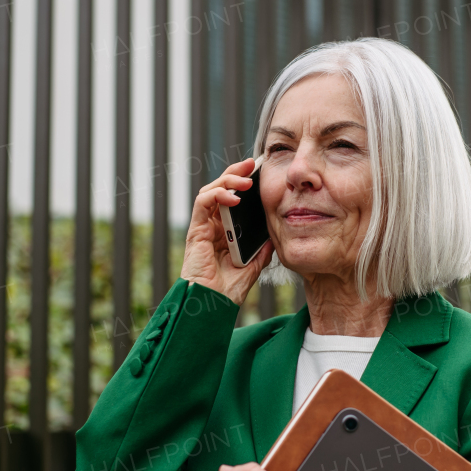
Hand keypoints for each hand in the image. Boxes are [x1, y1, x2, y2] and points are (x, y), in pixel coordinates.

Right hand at [179, 156, 274, 306]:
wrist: (214, 306)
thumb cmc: (229, 290)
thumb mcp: (254, 265)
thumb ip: (262, 248)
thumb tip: (275, 233)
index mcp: (226, 231)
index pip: (233, 199)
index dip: (244, 183)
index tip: (261, 172)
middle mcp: (213, 226)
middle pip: (221, 189)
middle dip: (236, 173)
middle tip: (252, 163)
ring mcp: (203, 227)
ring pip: (210, 191)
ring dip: (227, 180)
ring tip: (245, 179)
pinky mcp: (195, 231)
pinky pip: (202, 203)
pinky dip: (217, 195)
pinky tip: (233, 197)